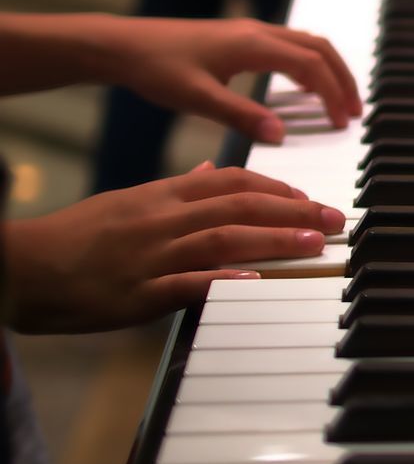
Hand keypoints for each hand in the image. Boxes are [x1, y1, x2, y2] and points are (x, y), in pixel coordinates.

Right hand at [2, 163, 345, 332]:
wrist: (21, 266)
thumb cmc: (76, 237)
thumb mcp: (129, 201)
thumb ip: (176, 188)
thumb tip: (211, 171)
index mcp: (162, 196)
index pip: (230, 181)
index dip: (276, 188)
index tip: (308, 197)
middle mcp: (162, 219)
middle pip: (238, 207)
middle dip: (292, 211)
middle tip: (333, 219)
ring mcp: (151, 255)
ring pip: (222, 239)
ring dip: (273, 240)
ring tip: (312, 243)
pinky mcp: (137, 292)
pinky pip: (186, 283)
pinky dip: (223, 280)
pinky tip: (256, 279)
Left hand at [99, 16, 362, 143]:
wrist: (124, 45)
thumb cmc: (156, 68)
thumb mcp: (198, 98)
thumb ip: (241, 116)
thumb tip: (281, 135)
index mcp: (253, 44)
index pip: (310, 66)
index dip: (331, 94)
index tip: (342, 122)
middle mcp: (258, 32)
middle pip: (320, 49)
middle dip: (342, 80)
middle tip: (354, 112)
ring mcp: (251, 31)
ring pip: (309, 44)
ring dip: (329, 70)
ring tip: (340, 101)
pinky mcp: (242, 37)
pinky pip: (291, 46)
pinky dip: (310, 65)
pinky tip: (305, 88)